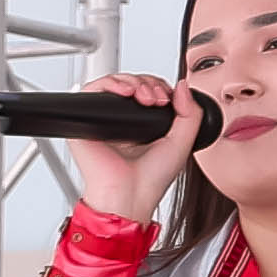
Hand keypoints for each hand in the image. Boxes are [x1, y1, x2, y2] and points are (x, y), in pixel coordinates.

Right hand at [67, 74, 202, 222]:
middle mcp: (123, 122)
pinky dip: (109, 83)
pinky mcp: (86, 120)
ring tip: (144, 96)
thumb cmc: (151, 180)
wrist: (129, 195)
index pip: (149, 91)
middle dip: (147, 83)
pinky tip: (126, 91)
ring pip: (114, 83)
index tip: (168, 97)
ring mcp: (105, 120)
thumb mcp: (182, 143)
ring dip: (132, 81)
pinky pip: (92, 89)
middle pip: (132, 83)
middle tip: (156, 97)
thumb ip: (191, 114)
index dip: (159, 87)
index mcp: (144, 126)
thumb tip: (183, 86)